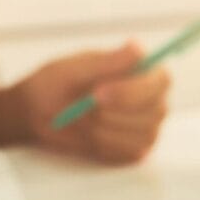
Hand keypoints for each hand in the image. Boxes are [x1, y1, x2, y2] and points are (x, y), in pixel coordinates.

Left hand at [18, 41, 170, 163]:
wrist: (40, 115)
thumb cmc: (57, 85)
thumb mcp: (75, 70)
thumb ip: (107, 62)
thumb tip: (137, 47)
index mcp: (144, 72)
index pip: (160, 81)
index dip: (132, 90)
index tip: (98, 93)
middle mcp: (152, 99)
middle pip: (155, 111)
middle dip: (116, 112)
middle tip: (85, 109)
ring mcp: (147, 127)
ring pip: (143, 134)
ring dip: (107, 129)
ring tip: (82, 118)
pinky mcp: (136, 149)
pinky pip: (130, 152)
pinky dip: (106, 145)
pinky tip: (89, 134)